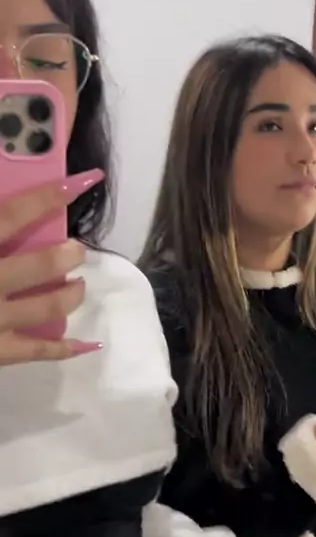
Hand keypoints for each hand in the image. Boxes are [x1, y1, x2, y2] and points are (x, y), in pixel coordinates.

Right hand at [0, 172, 102, 364]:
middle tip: (76, 250)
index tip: (77, 184)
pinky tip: (87, 344)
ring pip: (49, 306)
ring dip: (71, 294)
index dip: (45, 198)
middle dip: (65, 254)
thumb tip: (2, 210)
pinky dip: (66, 348)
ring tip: (78, 286)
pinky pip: (39, 352)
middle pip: (40, 265)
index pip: (11, 216)